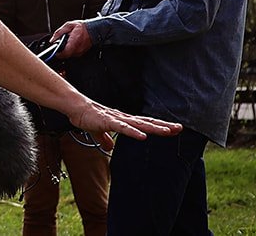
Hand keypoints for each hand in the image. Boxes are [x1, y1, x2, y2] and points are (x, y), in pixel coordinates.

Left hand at [53, 21, 93, 57]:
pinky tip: (71, 45)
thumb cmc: (83, 27)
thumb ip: (59, 32)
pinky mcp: (82, 53)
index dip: (58, 54)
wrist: (94, 30)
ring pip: (69, 56)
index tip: (55, 51)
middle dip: (61, 52)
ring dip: (66, 51)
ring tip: (66, 44)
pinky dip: (71, 51)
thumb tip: (52, 39)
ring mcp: (80, 52)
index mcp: (73, 41)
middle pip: (66, 55)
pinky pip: (74, 54)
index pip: (64, 53)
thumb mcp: (69, 25)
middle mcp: (77, 49)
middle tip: (60, 46)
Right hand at [68, 97, 182, 141]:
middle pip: (147, 123)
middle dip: (163, 126)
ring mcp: (117, 119)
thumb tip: (109, 148)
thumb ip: (105, 139)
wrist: (76, 107)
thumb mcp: (99, 131)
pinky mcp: (108, 121)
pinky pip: (123, 128)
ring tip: (167, 131)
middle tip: (179, 128)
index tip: (174, 129)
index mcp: (124, 120)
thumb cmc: (88, 117)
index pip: (145, 123)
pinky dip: (133, 132)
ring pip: (139, 124)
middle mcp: (125, 118)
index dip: (159, 126)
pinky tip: (143, 136)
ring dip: (154, 128)